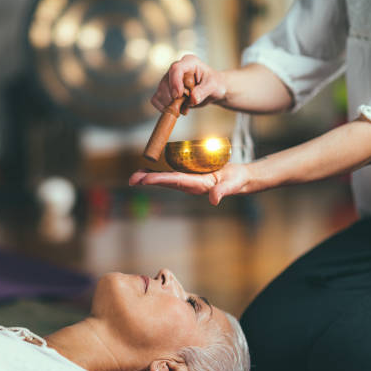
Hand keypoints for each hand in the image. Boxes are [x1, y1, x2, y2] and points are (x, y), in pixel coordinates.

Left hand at [129, 163, 251, 205]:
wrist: (239, 179)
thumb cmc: (236, 181)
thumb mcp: (231, 185)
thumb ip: (222, 192)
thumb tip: (213, 200)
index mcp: (196, 185)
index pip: (174, 181)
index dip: (159, 180)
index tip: (145, 180)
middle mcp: (188, 184)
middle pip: (165, 182)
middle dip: (148, 180)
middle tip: (131, 180)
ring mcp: (188, 180)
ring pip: (165, 179)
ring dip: (150, 178)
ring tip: (134, 176)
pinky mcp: (189, 175)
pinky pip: (171, 173)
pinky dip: (159, 173)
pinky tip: (148, 170)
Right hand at [151, 54, 225, 114]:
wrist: (212, 91)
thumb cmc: (214, 84)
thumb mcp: (214, 86)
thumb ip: (203, 91)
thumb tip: (192, 98)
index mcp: (189, 62)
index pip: (175, 68)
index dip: (174, 82)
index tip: (178, 95)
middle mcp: (176, 69)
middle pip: (164, 82)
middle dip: (173, 98)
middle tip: (186, 105)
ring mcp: (169, 79)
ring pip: (160, 92)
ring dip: (169, 104)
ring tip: (184, 108)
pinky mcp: (165, 90)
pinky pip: (156, 99)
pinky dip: (163, 107)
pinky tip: (176, 110)